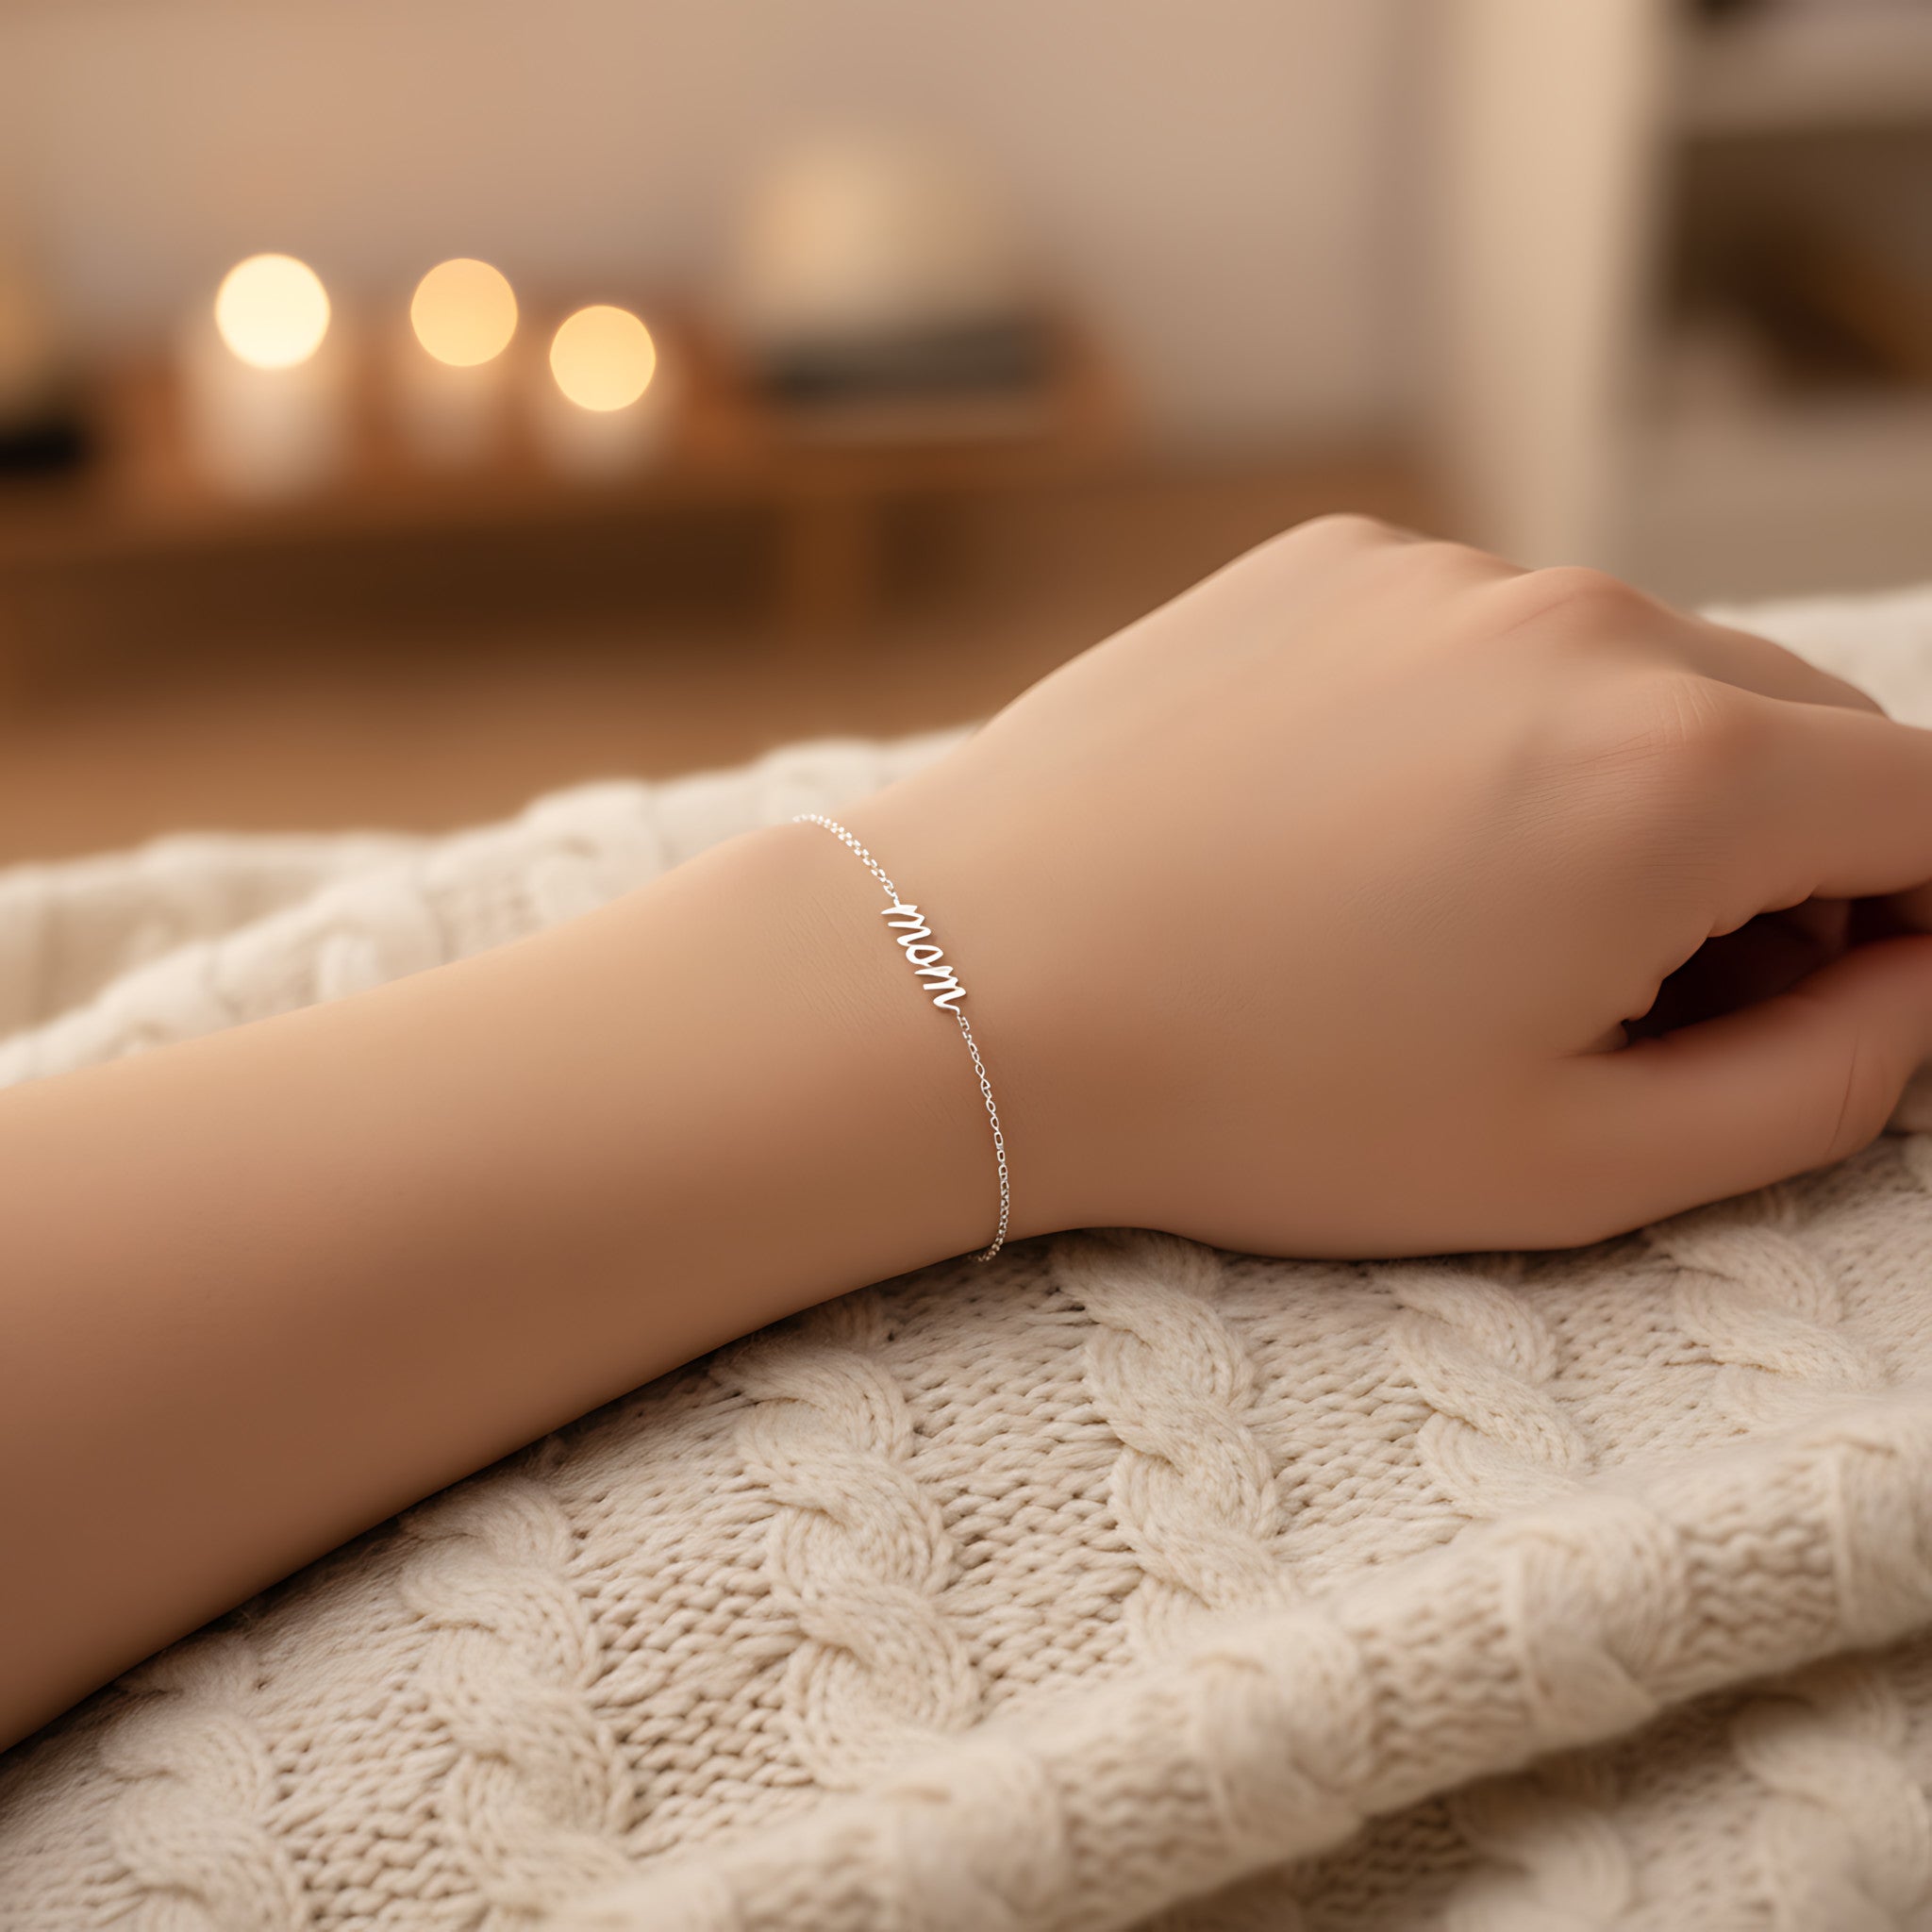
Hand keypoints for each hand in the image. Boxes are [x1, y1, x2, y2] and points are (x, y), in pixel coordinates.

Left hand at [840, 515, 1931, 1254]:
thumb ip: (1825, 1084)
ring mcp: (1444, 573)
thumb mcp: (1577, 1164)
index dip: (1922, 917)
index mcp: (1681, 775)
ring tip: (1473, 921)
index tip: (1831, 994)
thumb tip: (1919, 985)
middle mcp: (1584, 624)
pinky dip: (1489, 723)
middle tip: (1646, 991)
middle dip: (1788, 858)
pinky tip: (1359, 833)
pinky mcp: (1329, 561)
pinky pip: (1486, 635)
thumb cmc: (1261, 1102)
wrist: (979, 984)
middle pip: (1797, 730)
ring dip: (1632, 782)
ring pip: (1640, 671)